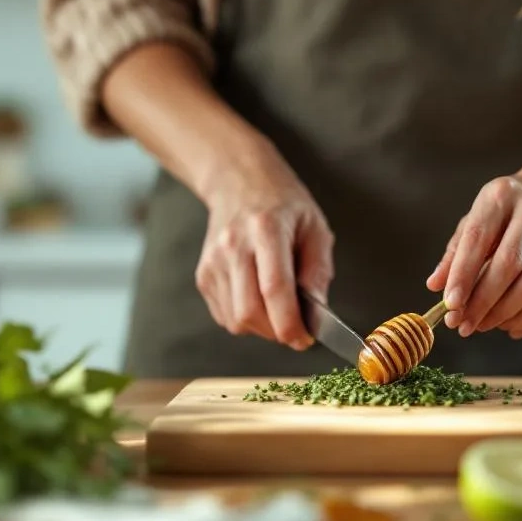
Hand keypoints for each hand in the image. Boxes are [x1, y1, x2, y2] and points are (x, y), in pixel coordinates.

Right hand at [197, 156, 333, 349]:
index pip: (274, 289)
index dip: (290, 324)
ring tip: (277, 307)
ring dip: (262, 328)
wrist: (239, 182)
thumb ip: (318, 271)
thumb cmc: (283, 203)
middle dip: (276, 332)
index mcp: (266, 229)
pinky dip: (245, 319)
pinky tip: (258, 298)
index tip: (305, 338)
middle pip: (249, 312)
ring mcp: (213, 261)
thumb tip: (317, 315)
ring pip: (235, 320)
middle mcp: (233, 245)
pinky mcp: (204, 274)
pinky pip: (224, 316)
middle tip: (295, 326)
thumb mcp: (315, 227)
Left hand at [427, 173, 521, 341]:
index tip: (450, 306)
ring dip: (509, 318)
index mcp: (504, 195)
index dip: (462, 276)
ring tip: (488, 326)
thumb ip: (457, 251)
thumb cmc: (511, 213)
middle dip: (483, 304)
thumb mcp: (479, 218)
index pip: (479, 239)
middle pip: (509, 268)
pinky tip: (520, 330)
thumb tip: (436, 285)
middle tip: (465, 325)